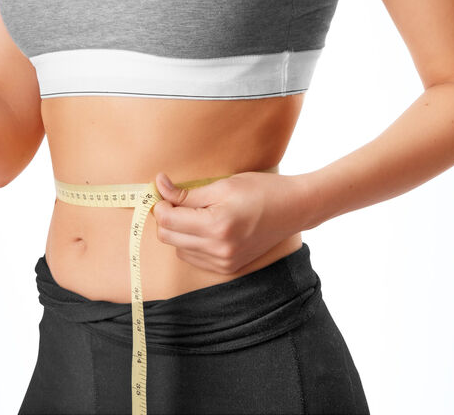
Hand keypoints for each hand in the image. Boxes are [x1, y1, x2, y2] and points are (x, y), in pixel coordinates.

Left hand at [150, 169, 304, 274]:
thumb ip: (187, 193)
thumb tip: (159, 185)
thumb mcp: (222, 186)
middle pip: (168, 237)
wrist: (294, 209)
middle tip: (175, 199)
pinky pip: (194, 258)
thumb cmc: (261, 190)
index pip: (167, 220)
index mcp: (216, 226)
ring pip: (179, 249)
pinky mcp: (228, 268)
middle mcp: (218, 250)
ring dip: (179, 231)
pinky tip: (205, 228)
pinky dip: (192, 244)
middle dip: (166, 217)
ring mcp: (224, 262)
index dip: (160, 203)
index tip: (164, 190)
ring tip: (196, 213)